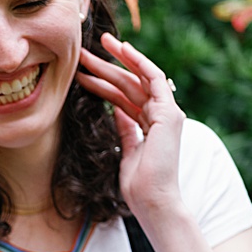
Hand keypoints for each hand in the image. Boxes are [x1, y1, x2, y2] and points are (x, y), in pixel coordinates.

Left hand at [74, 32, 184, 216]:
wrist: (153, 200)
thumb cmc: (139, 184)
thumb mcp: (127, 150)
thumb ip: (125, 128)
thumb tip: (116, 111)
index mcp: (150, 125)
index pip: (126, 96)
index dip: (105, 81)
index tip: (84, 71)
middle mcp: (161, 116)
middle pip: (128, 85)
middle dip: (105, 67)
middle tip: (83, 53)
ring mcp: (167, 113)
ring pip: (136, 79)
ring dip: (113, 63)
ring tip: (90, 50)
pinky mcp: (168, 113)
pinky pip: (153, 79)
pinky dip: (139, 62)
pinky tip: (123, 50)